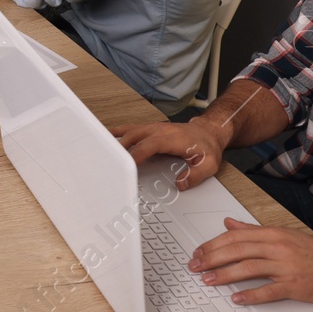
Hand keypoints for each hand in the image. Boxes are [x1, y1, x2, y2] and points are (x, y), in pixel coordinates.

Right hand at [110, 119, 227, 189]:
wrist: (209, 131)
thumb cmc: (207, 147)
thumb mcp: (209, 164)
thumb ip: (196, 175)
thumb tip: (181, 184)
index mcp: (173, 139)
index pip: (150, 145)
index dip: (137, 154)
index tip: (128, 164)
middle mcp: (161, 131)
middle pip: (135, 136)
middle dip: (121, 148)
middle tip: (110, 162)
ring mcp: (154, 128)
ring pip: (131, 131)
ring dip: (117, 140)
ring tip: (103, 149)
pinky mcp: (151, 129)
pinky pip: (131, 128)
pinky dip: (118, 131)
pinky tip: (108, 135)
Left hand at [188, 217, 312, 305]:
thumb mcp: (284, 235)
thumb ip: (254, 230)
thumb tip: (229, 223)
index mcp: (274, 234)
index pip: (235, 236)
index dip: (213, 244)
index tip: (198, 251)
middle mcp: (278, 247)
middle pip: (238, 250)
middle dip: (212, 258)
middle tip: (195, 266)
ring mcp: (287, 266)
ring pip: (249, 268)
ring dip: (224, 275)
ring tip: (208, 280)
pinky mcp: (296, 285)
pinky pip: (269, 290)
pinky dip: (251, 294)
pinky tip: (237, 298)